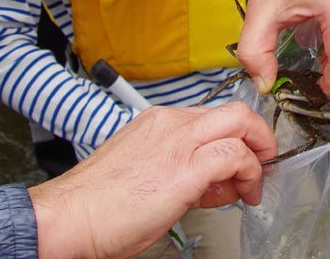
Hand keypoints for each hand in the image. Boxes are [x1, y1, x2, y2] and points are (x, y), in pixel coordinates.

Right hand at [30, 102, 274, 258]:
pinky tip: (243, 194)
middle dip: (259, 138)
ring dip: (258, 155)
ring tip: (250, 186)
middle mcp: (169, 123)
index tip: (235, 168)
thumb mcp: (143, 173)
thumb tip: (209, 182)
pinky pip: (235, 155)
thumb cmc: (97, 205)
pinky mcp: (185, 167)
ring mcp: (178, 141)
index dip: (234, 141)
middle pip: (234, 111)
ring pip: (241, 123)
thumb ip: (178, 168)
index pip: (213, 117)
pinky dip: (249, 173)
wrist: (68, 218)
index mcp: (157, 122)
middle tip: (261, 166)